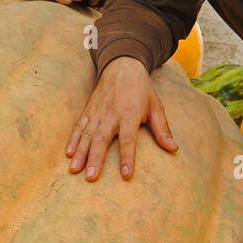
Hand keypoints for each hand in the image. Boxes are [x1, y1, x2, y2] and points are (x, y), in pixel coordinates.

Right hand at [67, 56, 177, 178]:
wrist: (122, 66)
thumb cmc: (142, 89)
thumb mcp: (156, 106)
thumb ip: (162, 129)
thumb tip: (173, 149)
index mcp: (129, 114)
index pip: (128, 139)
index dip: (127, 158)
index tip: (126, 175)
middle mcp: (111, 114)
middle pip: (101, 139)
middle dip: (95, 158)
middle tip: (91, 177)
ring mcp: (97, 113)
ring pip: (87, 135)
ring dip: (80, 153)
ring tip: (75, 169)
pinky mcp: (88, 110)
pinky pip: (79, 127)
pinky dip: (73, 140)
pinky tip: (68, 153)